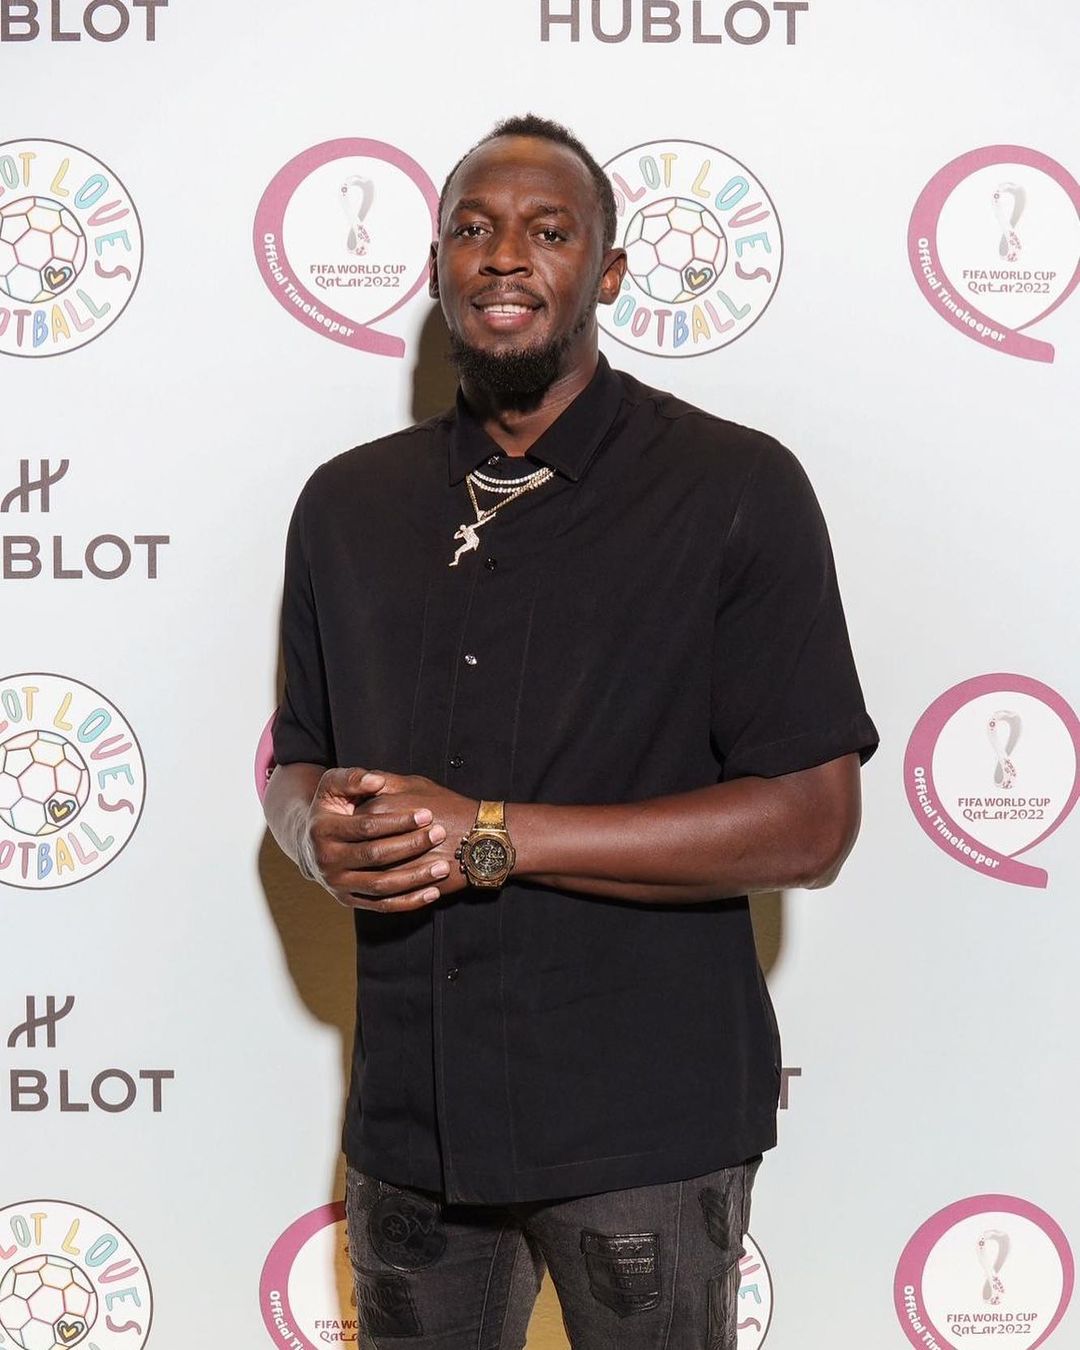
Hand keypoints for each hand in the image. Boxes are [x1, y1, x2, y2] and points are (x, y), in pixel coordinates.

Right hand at [300, 768, 464, 912]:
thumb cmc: (331, 808)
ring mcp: (337, 884)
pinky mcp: (348, 900)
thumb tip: (376, 780)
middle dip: (411, 845)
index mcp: (323, 830)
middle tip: (440, 834)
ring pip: (381, 885)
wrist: (311, 843)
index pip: (366, 826)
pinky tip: (432, 892)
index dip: (398, 821)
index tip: (427, 814)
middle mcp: (326, 861)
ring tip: (443, 866)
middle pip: (375, 856)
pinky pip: (382, 905)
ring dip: (415, 878)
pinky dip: (408, 902)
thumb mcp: (333, 785)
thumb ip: (354, 778)